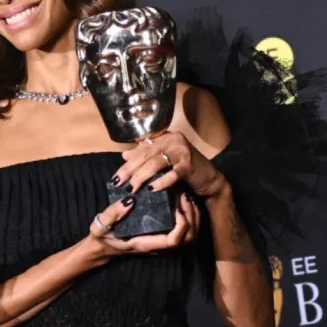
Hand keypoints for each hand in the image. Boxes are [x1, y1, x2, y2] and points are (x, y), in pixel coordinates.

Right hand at [83, 193, 201, 264]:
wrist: (101, 248)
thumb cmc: (102, 237)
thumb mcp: (100, 226)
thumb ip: (112, 214)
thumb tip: (129, 201)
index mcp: (147, 244)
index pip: (174, 240)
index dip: (182, 224)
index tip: (177, 208)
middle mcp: (158, 245)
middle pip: (188, 238)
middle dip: (192, 218)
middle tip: (185, 197)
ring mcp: (161, 240)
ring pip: (190, 234)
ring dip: (192, 216)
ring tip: (185, 197)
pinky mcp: (162, 234)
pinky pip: (184, 229)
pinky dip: (188, 215)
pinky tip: (180, 200)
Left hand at [111, 131, 227, 198]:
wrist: (211, 179)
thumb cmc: (187, 170)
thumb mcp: (166, 160)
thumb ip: (147, 156)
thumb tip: (125, 155)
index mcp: (167, 137)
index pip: (142, 148)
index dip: (128, 161)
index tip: (116, 175)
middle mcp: (174, 141)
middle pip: (146, 154)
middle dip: (130, 170)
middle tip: (118, 183)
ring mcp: (182, 152)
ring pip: (155, 163)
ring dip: (141, 176)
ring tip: (131, 188)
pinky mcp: (189, 166)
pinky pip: (171, 174)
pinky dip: (161, 182)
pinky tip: (151, 189)